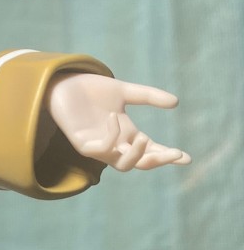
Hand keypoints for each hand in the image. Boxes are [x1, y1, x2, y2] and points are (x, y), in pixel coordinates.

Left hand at [45, 73, 190, 171]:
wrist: (64, 84)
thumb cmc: (92, 90)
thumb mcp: (125, 90)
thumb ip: (148, 96)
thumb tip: (175, 102)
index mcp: (127, 134)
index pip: (151, 150)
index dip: (168, 155)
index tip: (186, 158)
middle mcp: (115, 143)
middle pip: (139, 163)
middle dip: (158, 161)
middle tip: (173, 153)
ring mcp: (98, 146)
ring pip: (122, 165)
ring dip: (136, 155)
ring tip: (143, 139)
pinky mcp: (81, 144)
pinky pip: (101, 149)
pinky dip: (112, 135)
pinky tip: (113, 117)